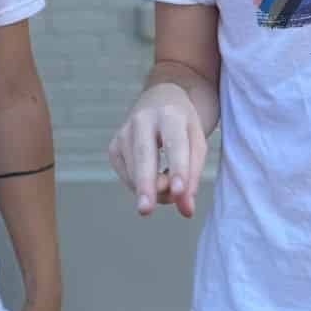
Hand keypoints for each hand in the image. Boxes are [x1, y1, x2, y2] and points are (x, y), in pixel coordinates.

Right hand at [108, 82, 206, 217]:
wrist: (159, 100)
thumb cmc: (183, 125)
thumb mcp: (197, 142)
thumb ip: (194, 175)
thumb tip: (186, 210)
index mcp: (170, 114)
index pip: (175, 144)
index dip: (178, 168)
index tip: (179, 191)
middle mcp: (142, 119)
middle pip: (144, 156)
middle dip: (145, 184)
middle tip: (145, 210)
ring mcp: (123, 132)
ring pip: (134, 171)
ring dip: (153, 191)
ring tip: (170, 190)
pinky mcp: (113, 146)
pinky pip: (126, 176)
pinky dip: (140, 186)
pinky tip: (152, 178)